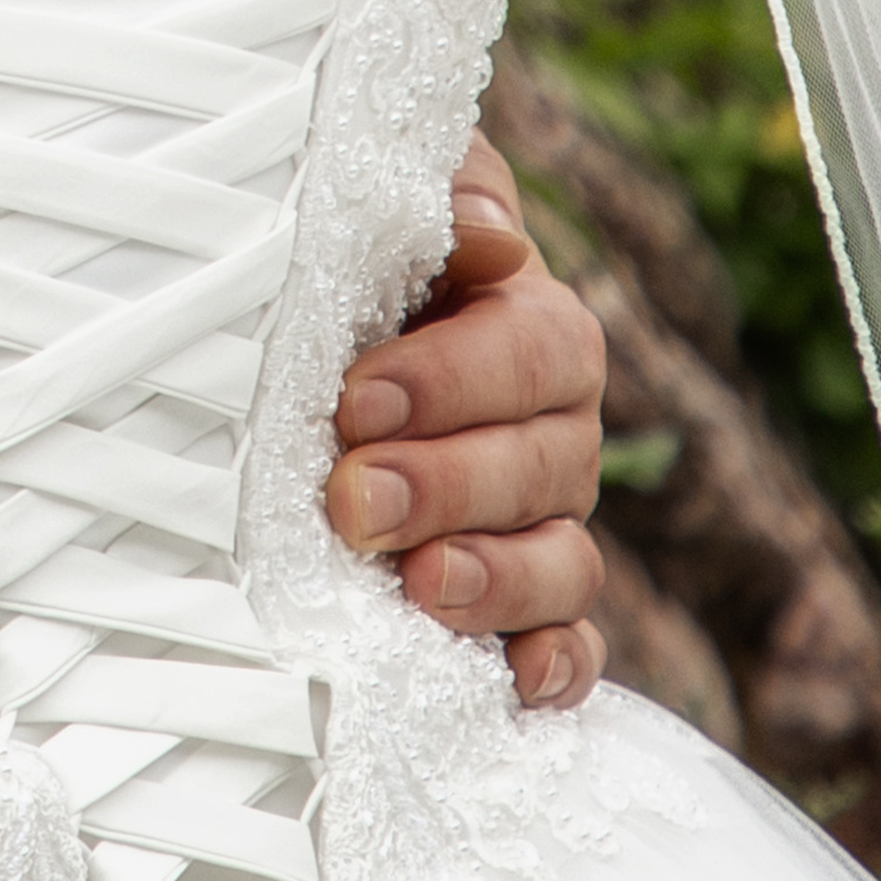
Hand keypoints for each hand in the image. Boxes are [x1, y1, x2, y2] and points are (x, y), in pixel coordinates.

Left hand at [331, 150, 611, 707]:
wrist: (310, 344)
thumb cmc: (348, 263)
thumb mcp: (384, 201)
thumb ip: (439, 195)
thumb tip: (490, 236)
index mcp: (532, 327)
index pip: (529, 353)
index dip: (449, 382)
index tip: (355, 401)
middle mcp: (556, 431)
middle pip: (545, 465)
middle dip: (448, 486)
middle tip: (355, 499)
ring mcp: (546, 525)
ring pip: (565, 562)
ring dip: (501, 581)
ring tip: (424, 588)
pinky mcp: (525, 607)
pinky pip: (570, 645)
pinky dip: (554, 667)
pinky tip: (516, 684)